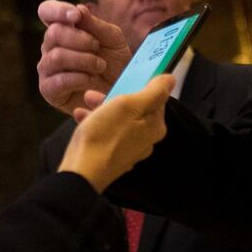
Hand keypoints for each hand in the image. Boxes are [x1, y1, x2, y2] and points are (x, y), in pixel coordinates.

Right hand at [37, 0, 130, 114]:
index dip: (57, 10)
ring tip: (100, 66)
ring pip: (56, 56)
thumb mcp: (112, 39)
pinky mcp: (48, 89)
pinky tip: (92, 80)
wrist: (121, 90)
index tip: (76, 16)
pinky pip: (59, 80)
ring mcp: (47, 68)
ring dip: (84, 60)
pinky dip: (80, 78)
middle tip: (97, 47)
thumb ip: (95, 24)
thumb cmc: (115, 62)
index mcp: (63, 28)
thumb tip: (79, 9)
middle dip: (80, 39)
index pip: (47, 11)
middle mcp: (50, 46)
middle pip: (53, 33)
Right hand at [58, 73, 171, 191]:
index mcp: (154, 127)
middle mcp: (145, 140)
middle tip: (95, 93)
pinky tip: (81, 117)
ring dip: (102, 108)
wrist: (82, 172)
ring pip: (118, 121)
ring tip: (86, 102)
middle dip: (115, 97)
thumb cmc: (105, 135)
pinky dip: (96, 123)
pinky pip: (107, 134)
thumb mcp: (129, 105)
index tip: (124, 79)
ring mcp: (129, 151)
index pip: (155, 99)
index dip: (139, 86)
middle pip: (135, 110)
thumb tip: (171, 80)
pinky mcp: (112, 157)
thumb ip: (153, 91)